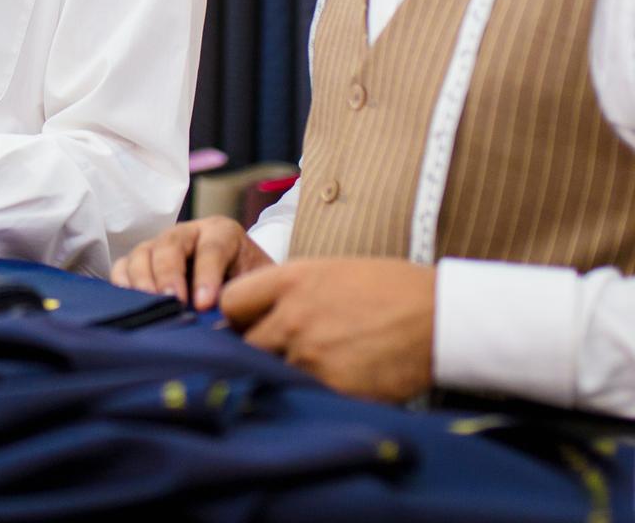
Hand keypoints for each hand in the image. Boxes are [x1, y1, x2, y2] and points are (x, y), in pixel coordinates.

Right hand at [111, 216, 273, 307]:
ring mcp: (161, 245)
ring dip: (144, 281)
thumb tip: (220, 326)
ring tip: (152, 307)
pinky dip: (122, 283)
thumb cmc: (248, 288)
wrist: (239, 283)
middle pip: (171, 244)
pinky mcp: (142, 261)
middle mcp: (188, 233)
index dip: (207, 275)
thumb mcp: (254, 290)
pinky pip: (123, 266)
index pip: (212, 248)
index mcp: (223, 232)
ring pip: (143, 253)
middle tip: (174, 302)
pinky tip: (130, 304)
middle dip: (170, 274)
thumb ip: (240, 301)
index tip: (205, 305)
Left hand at [220, 257, 435, 402]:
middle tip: (281, 352)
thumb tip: (261, 316)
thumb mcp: (327, 272)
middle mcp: (292, 317)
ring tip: (312, 367)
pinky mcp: (334, 388)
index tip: (251, 324)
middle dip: (258, 350)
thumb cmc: (386, 288)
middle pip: (246, 345)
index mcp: (289, 280)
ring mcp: (311, 355)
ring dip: (285, 373)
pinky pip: (305, 395)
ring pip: (274, 373)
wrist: (438, 315)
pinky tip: (334, 383)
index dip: (238, 317)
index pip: (231, 304)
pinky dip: (313, 393)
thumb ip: (288, 292)